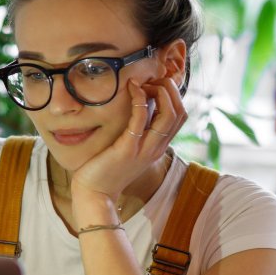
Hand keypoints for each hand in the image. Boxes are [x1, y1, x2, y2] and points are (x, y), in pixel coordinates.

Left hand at [70, 77, 186, 210]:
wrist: (95, 194)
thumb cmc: (107, 169)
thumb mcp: (129, 149)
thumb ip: (138, 132)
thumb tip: (139, 107)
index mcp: (158, 147)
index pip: (180, 116)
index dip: (173, 95)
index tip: (155, 85)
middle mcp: (156, 148)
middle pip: (180, 112)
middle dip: (170, 90)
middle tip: (151, 80)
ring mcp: (144, 149)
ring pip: (169, 115)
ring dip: (160, 92)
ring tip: (143, 82)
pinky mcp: (128, 148)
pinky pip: (141, 118)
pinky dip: (140, 100)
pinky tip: (132, 89)